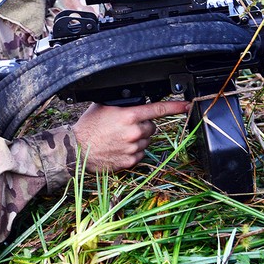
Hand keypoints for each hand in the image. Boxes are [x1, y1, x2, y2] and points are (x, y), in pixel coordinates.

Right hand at [71, 100, 190, 171]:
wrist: (77, 150)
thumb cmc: (88, 127)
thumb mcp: (104, 107)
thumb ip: (124, 104)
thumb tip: (136, 101)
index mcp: (129, 115)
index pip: (158, 109)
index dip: (175, 106)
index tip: (186, 105)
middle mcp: (134, 132)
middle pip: (152, 127)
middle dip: (143, 126)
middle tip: (126, 126)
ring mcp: (133, 148)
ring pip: (146, 141)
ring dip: (138, 139)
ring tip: (119, 138)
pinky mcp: (130, 161)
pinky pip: (140, 154)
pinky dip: (133, 151)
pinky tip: (119, 148)